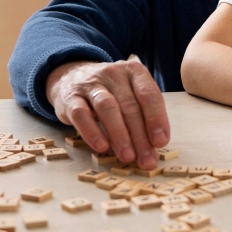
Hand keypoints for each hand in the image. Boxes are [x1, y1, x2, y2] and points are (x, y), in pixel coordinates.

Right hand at [45, 60, 168, 168]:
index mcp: (134, 71)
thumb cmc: (109, 91)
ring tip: (127, 156)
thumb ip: (143, 114)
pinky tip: (101, 147)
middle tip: (146, 160)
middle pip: (129, 106)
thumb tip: (154, 146)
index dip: (156, 119)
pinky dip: (92, 132)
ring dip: (120, 135)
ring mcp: (91, 84)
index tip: (160, 142)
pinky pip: (81, 115)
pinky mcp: (71, 98)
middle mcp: (114, 74)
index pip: (149, 94)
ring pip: (107, 108)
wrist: (70, 77)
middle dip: (140, 136)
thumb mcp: (130, 93)